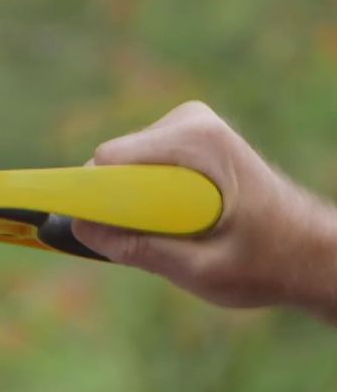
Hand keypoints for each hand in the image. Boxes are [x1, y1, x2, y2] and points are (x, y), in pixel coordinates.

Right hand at [72, 101, 336, 314]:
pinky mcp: (187, 137)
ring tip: (183, 233)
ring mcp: (189, 125)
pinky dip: (148, 199)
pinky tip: (184, 221)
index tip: (90, 230)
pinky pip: (138, 167)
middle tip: (164, 242)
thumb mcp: (200, 270)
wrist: (311, 253)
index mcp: (197, 142)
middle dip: (121, 205)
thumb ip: (140, 249)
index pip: (110, 160)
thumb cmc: (266, 263)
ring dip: (138, 205)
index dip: (94, 197)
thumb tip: (81, 229)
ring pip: (122, 166)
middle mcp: (191, 122)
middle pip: (113, 162)